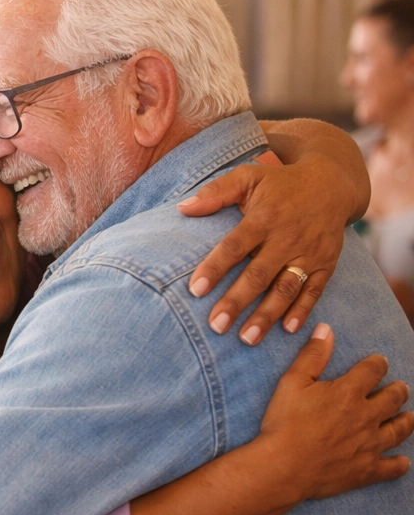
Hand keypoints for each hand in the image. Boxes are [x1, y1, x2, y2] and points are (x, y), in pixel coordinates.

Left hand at [179, 152, 349, 343]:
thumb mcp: (248, 177)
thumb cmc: (280, 183)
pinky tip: (287, 330)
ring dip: (268, 314)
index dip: (215, 268)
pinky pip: (315, 290)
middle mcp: (287, 238)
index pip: (235, 246)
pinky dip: (303, 311)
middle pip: (259, 274)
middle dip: (237, 301)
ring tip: (246, 338)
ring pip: (287, 288)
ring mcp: (309, 253)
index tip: (195, 290)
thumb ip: (216, 192)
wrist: (332, 183)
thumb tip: (182, 208)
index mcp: (264, 218)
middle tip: (216, 325)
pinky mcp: (327, 263)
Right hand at [258, 324, 412, 503]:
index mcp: (349, 393)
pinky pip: (393, 467)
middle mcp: (367, 416)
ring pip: (400, 430)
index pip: (373, 371)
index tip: (379, 362)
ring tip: (408, 416)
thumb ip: (312, 356)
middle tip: (400, 388)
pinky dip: (399, 463)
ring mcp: (371, 445)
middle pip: (394, 398)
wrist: (283, 466)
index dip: (378, 364)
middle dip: (399, 390)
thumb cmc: (284, 423)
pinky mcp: (368, 469)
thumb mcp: (291, 383)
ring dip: (406, 421)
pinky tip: (402, 461)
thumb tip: (326, 330)